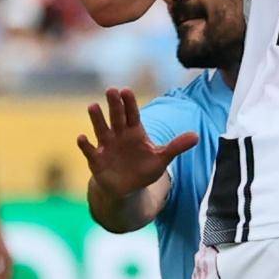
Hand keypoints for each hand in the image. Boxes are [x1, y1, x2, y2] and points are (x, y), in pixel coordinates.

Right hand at [74, 88, 199, 203]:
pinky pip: (89, 150)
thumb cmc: (143, 169)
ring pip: (101, 129)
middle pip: (116, 117)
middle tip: (111, 90)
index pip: (132, 114)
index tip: (126, 91)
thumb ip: (176, 146)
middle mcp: (119, 135)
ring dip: (97, 119)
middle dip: (114, 105)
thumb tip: (197, 136)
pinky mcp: (96, 159)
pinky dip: (85, 144)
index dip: (129, 103)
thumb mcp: (161, 158)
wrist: (126, 188)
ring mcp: (106, 146)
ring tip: (93, 106)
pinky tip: (82, 137)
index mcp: (135, 131)